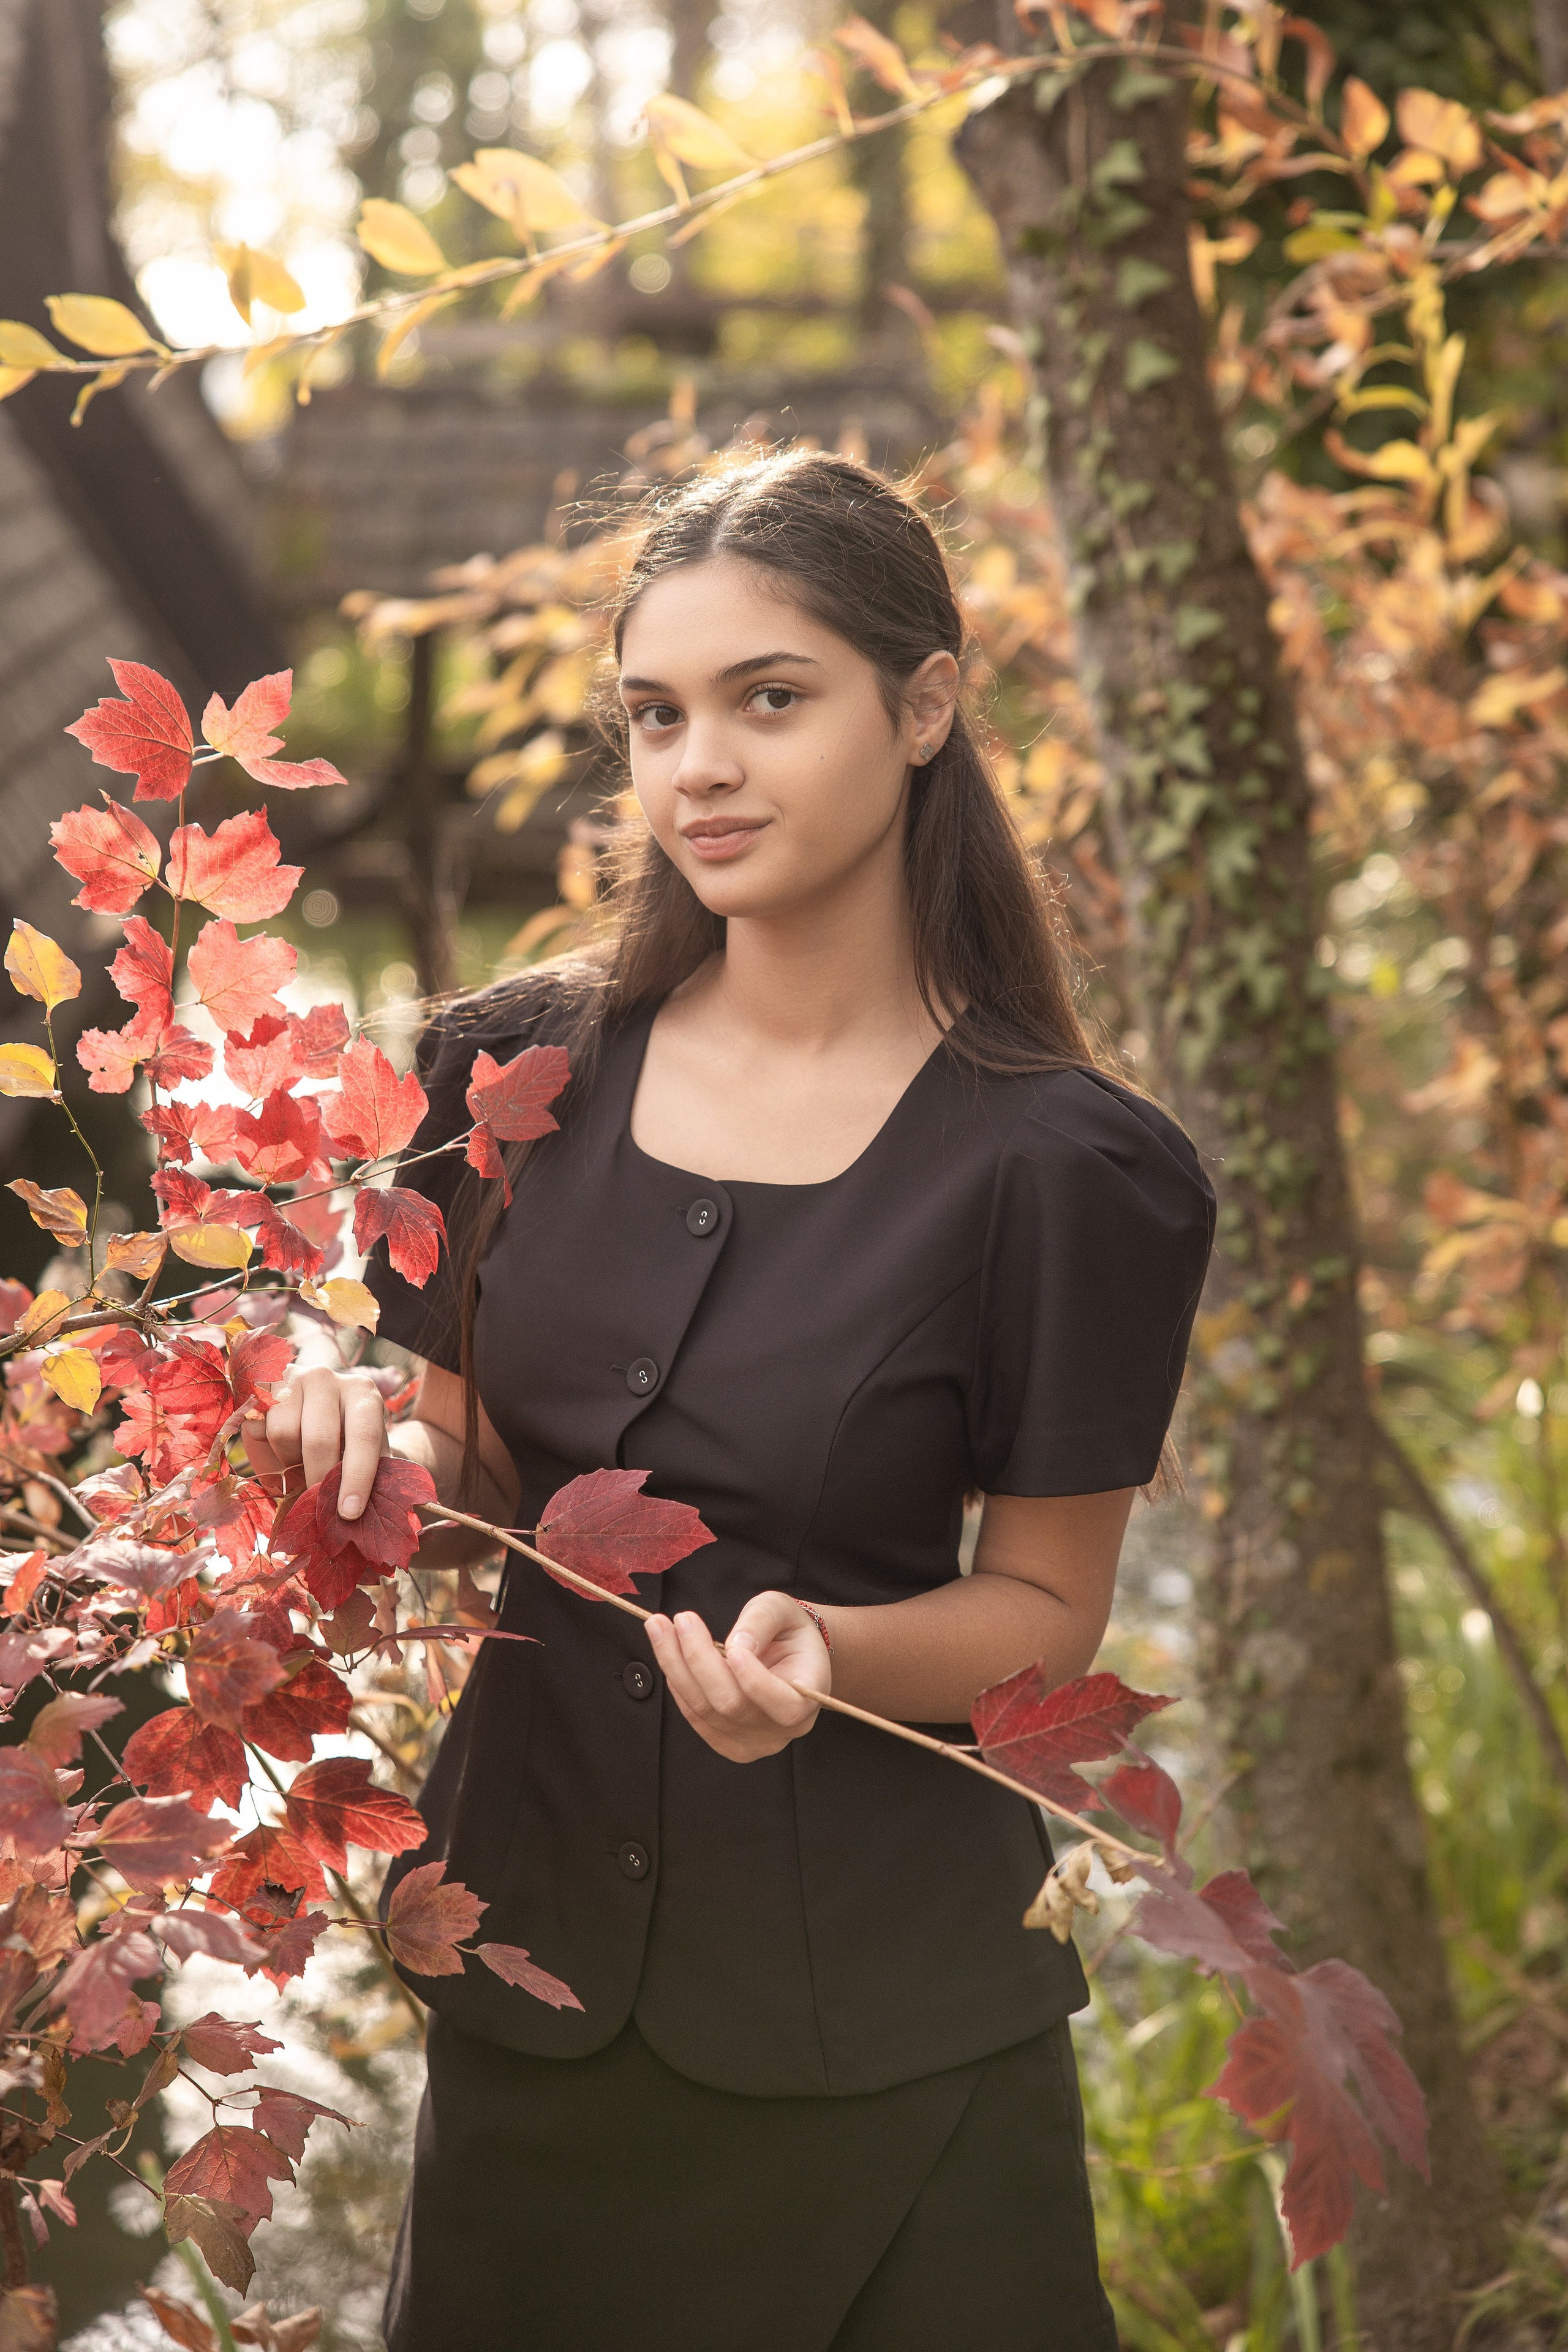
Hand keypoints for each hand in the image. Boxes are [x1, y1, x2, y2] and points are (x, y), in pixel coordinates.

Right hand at [241, 1364, 388, 1522]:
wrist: (316, 1412)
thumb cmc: (346, 1441)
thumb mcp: (365, 1452)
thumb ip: (368, 1477)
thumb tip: (356, 1515)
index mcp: (362, 1392)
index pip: (363, 1435)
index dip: (357, 1477)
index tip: (349, 1512)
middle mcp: (326, 1378)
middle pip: (319, 1438)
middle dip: (317, 1479)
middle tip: (318, 1503)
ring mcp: (291, 1379)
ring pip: (283, 1433)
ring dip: (290, 1462)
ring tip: (300, 1465)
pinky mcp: (261, 1389)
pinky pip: (257, 1428)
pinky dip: (266, 1450)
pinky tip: (280, 1451)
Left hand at [645, 1590, 830, 1763]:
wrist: (785, 1656)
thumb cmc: (787, 1631)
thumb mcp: (782, 1610)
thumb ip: (762, 1621)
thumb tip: (737, 1643)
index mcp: (808, 1697)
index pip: (786, 1705)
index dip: (756, 1681)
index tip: (732, 1648)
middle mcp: (782, 1729)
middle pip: (732, 1705)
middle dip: (700, 1659)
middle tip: (682, 1618)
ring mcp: (752, 1742)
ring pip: (705, 1710)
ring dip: (676, 1666)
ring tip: (661, 1627)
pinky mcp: (726, 1742)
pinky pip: (694, 1716)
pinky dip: (677, 1683)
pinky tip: (668, 1653)